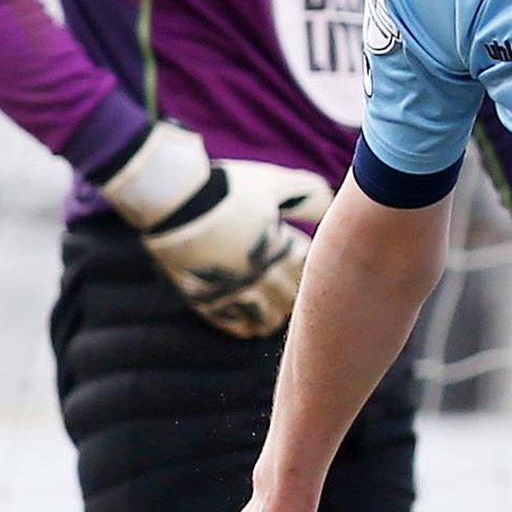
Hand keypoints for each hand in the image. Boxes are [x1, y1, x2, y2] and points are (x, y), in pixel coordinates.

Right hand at [97, 122, 333, 337]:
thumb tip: (335, 200)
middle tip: (303, 297)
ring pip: (265, 316)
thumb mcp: (274, 184)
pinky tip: (252, 327)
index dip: (314, 268)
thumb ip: (308, 194)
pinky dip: (245, 326)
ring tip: (278, 317)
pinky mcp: (206, 298)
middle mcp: (262, 275)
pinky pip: (232, 321)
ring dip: (274, 316)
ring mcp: (234, 290)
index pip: (309, 269)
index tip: (315, 267)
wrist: (176, 199)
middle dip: (295, 293)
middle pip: (290, 296)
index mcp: (282, 248)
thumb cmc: (229, 187)